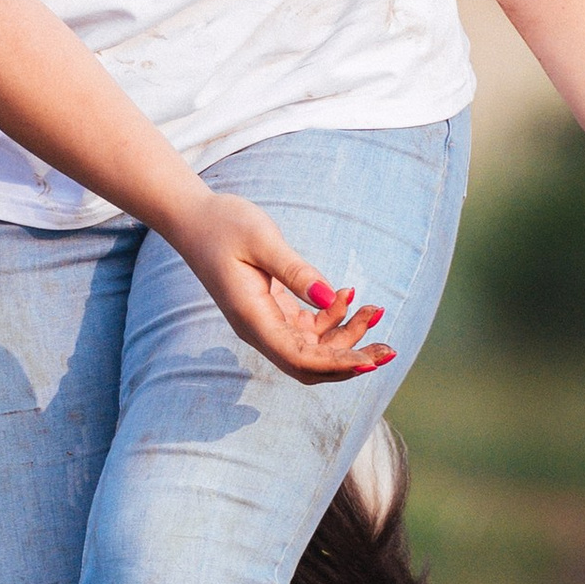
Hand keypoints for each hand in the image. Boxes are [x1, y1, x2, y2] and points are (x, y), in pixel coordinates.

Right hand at [179, 193, 396, 385]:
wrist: (194, 219)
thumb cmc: (224, 224)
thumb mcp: (262, 240)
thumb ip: (295, 270)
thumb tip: (328, 297)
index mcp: (253, 319)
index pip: (300, 359)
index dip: (338, 365)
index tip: (371, 362)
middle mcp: (259, 329)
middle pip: (311, 364)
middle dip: (351, 360)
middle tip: (390, 350)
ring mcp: (266, 322)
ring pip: (313, 348)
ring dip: (347, 336)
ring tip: (374, 309)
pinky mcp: (272, 311)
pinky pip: (308, 328)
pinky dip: (332, 317)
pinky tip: (348, 294)